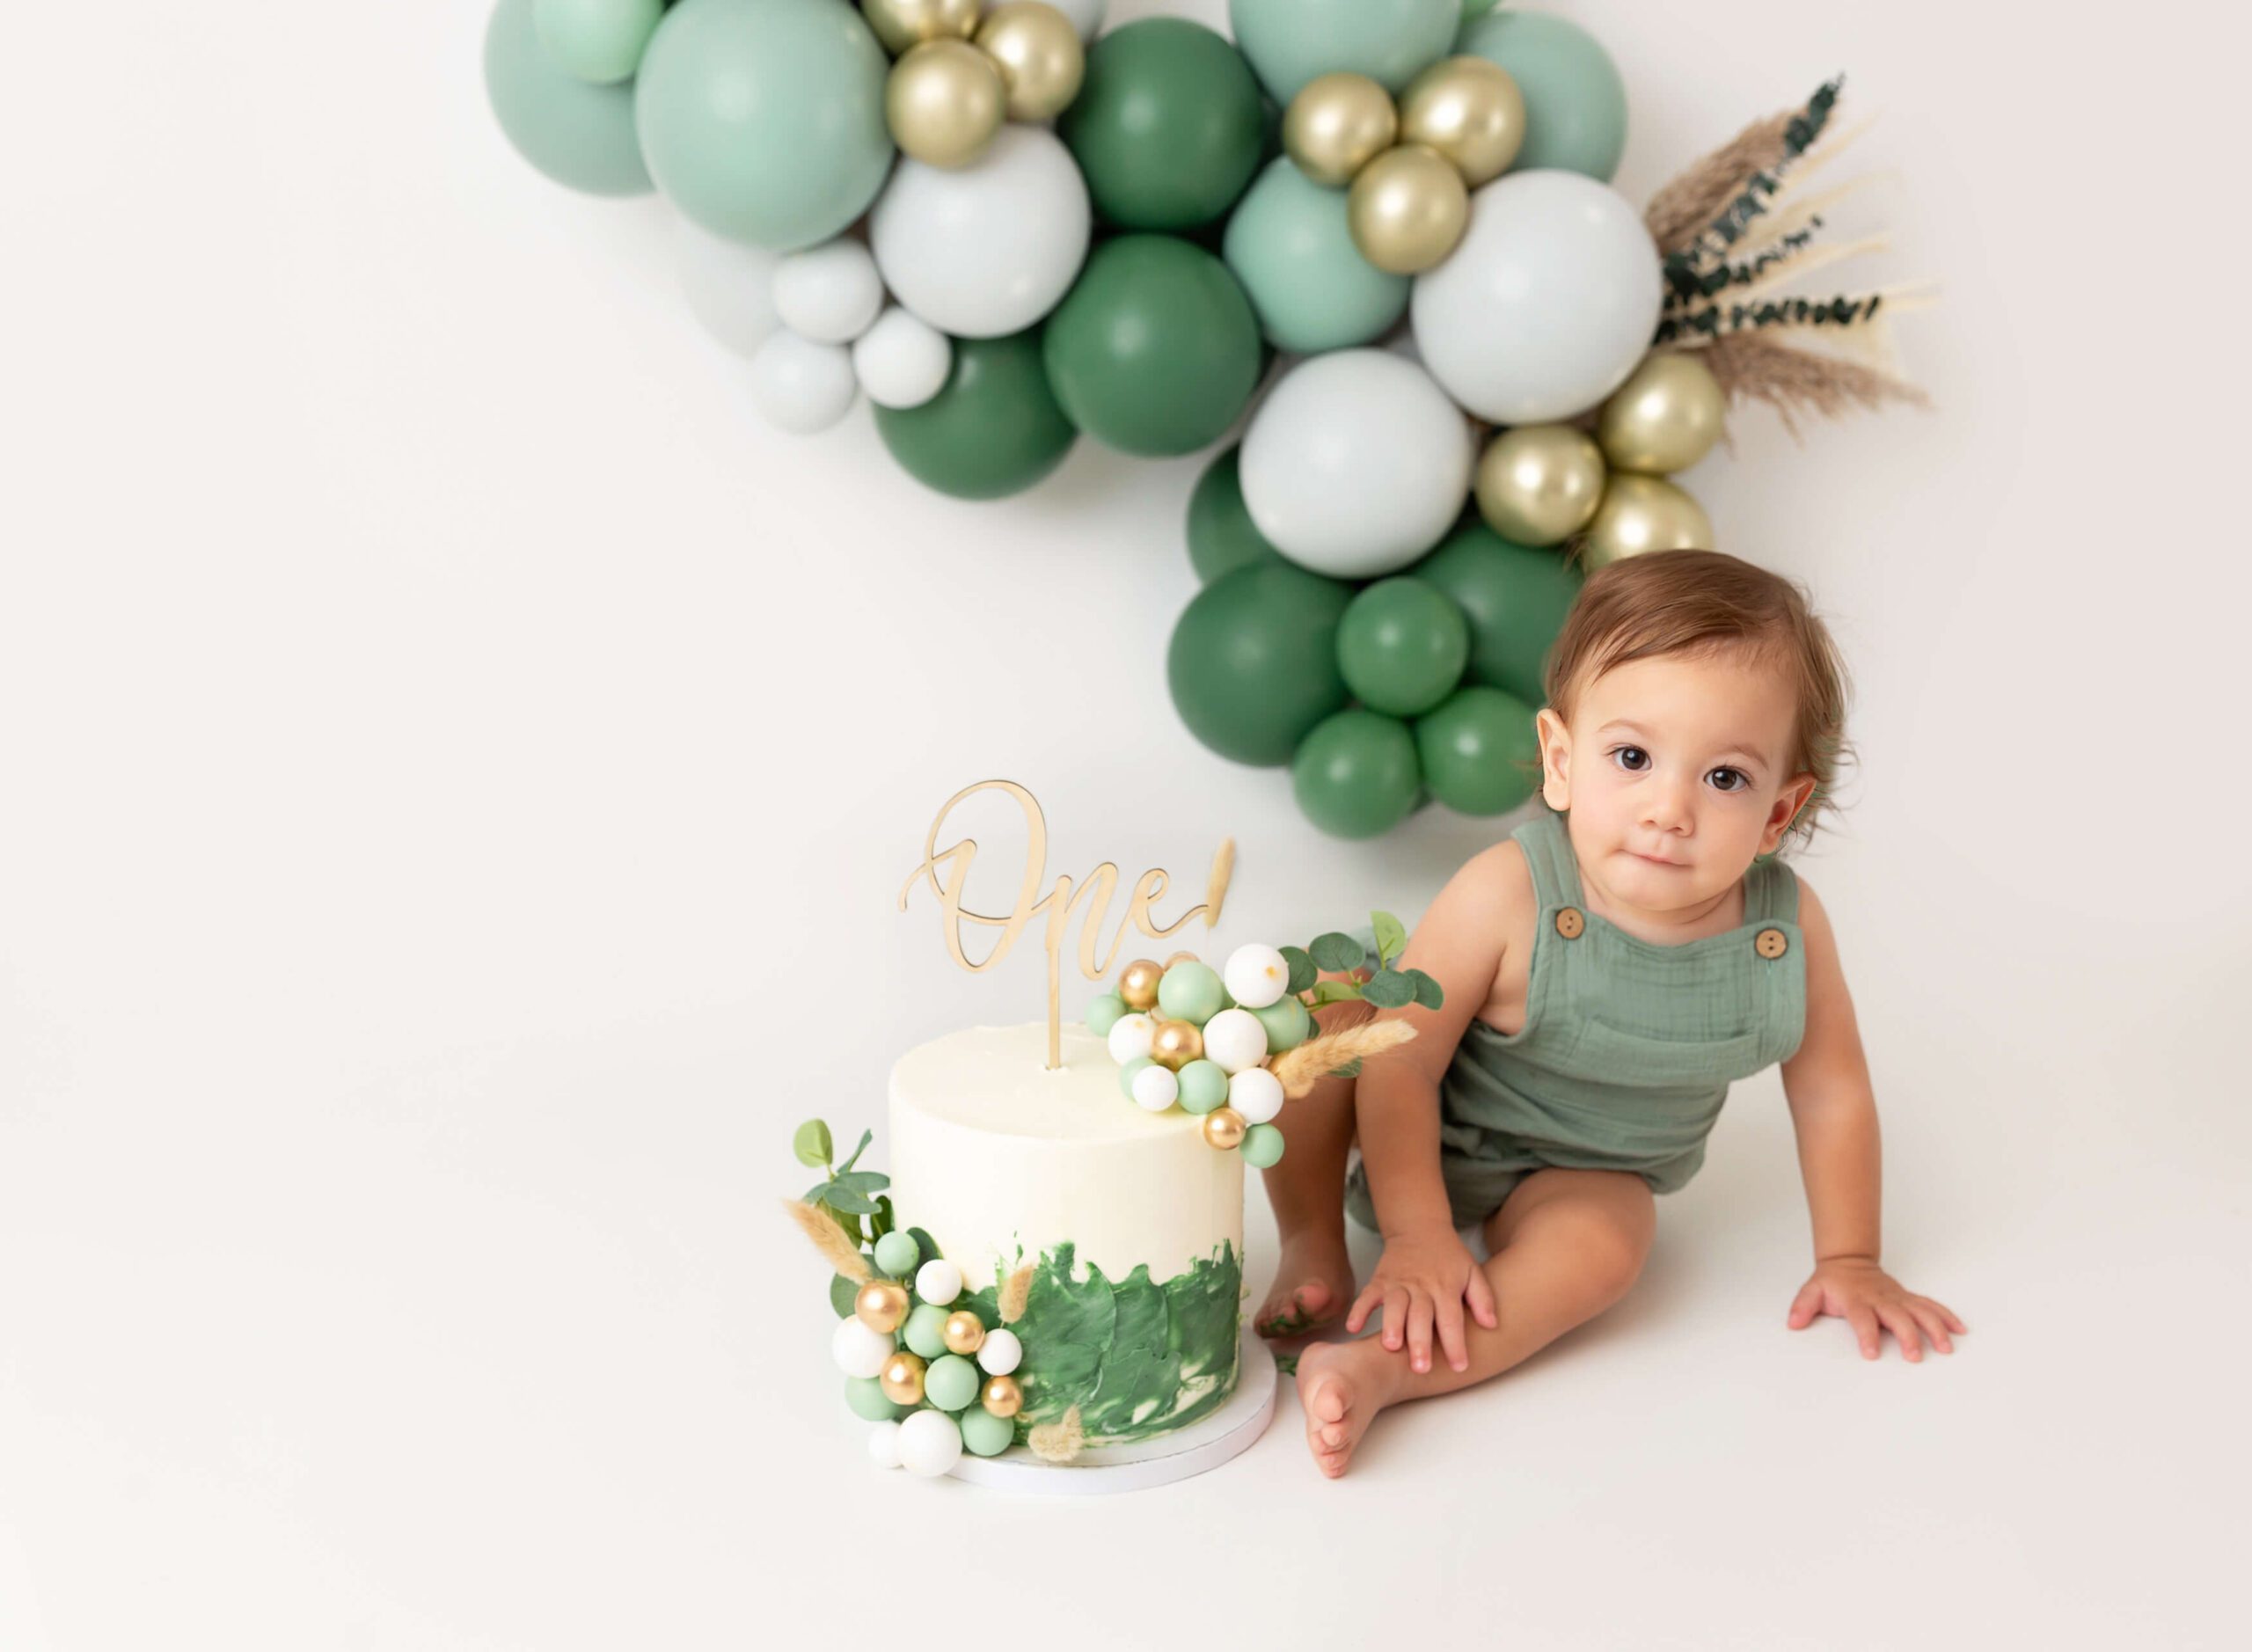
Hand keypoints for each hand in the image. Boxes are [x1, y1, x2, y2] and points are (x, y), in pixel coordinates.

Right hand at [1346, 1227, 1497, 1374]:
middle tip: (1421, 1368)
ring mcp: (1398, 1283)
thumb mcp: (1472, 1272)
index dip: (1456, 1343)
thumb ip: (1483, 1298)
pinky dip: (1359, 1310)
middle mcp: (1421, 1286)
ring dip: (1391, 1325)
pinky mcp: (1379, 1281)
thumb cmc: (1448, 1256)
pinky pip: (1366, 1296)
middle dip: (1420, 1342)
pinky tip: (1353, 1328)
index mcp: (1446, 1287)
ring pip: (1393, 1306)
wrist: (1419, 1227)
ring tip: (1390, 1347)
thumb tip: (1492, 1325)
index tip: (1460, 1366)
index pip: (1452, 1319)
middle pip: (1421, 1316)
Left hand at [1787, 1255, 1965, 1361]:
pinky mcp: (1908, 1299)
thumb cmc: (1832, 1283)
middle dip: (1908, 1336)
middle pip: (1897, 1317)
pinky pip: (1931, 1306)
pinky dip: (1946, 1317)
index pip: (1862, 1318)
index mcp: (1856, 1300)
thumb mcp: (1812, 1291)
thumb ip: (1803, 1307)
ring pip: (1920, 1311)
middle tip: (1914, 1356)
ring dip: (1934, 1328)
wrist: (1849, 1262)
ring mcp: (1898, 1299)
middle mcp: (1880, 1299)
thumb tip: (1793, 1322)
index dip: (1866, 1335)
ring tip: (1946, 1348)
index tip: (1870, 1354)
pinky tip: (1959, 1330)